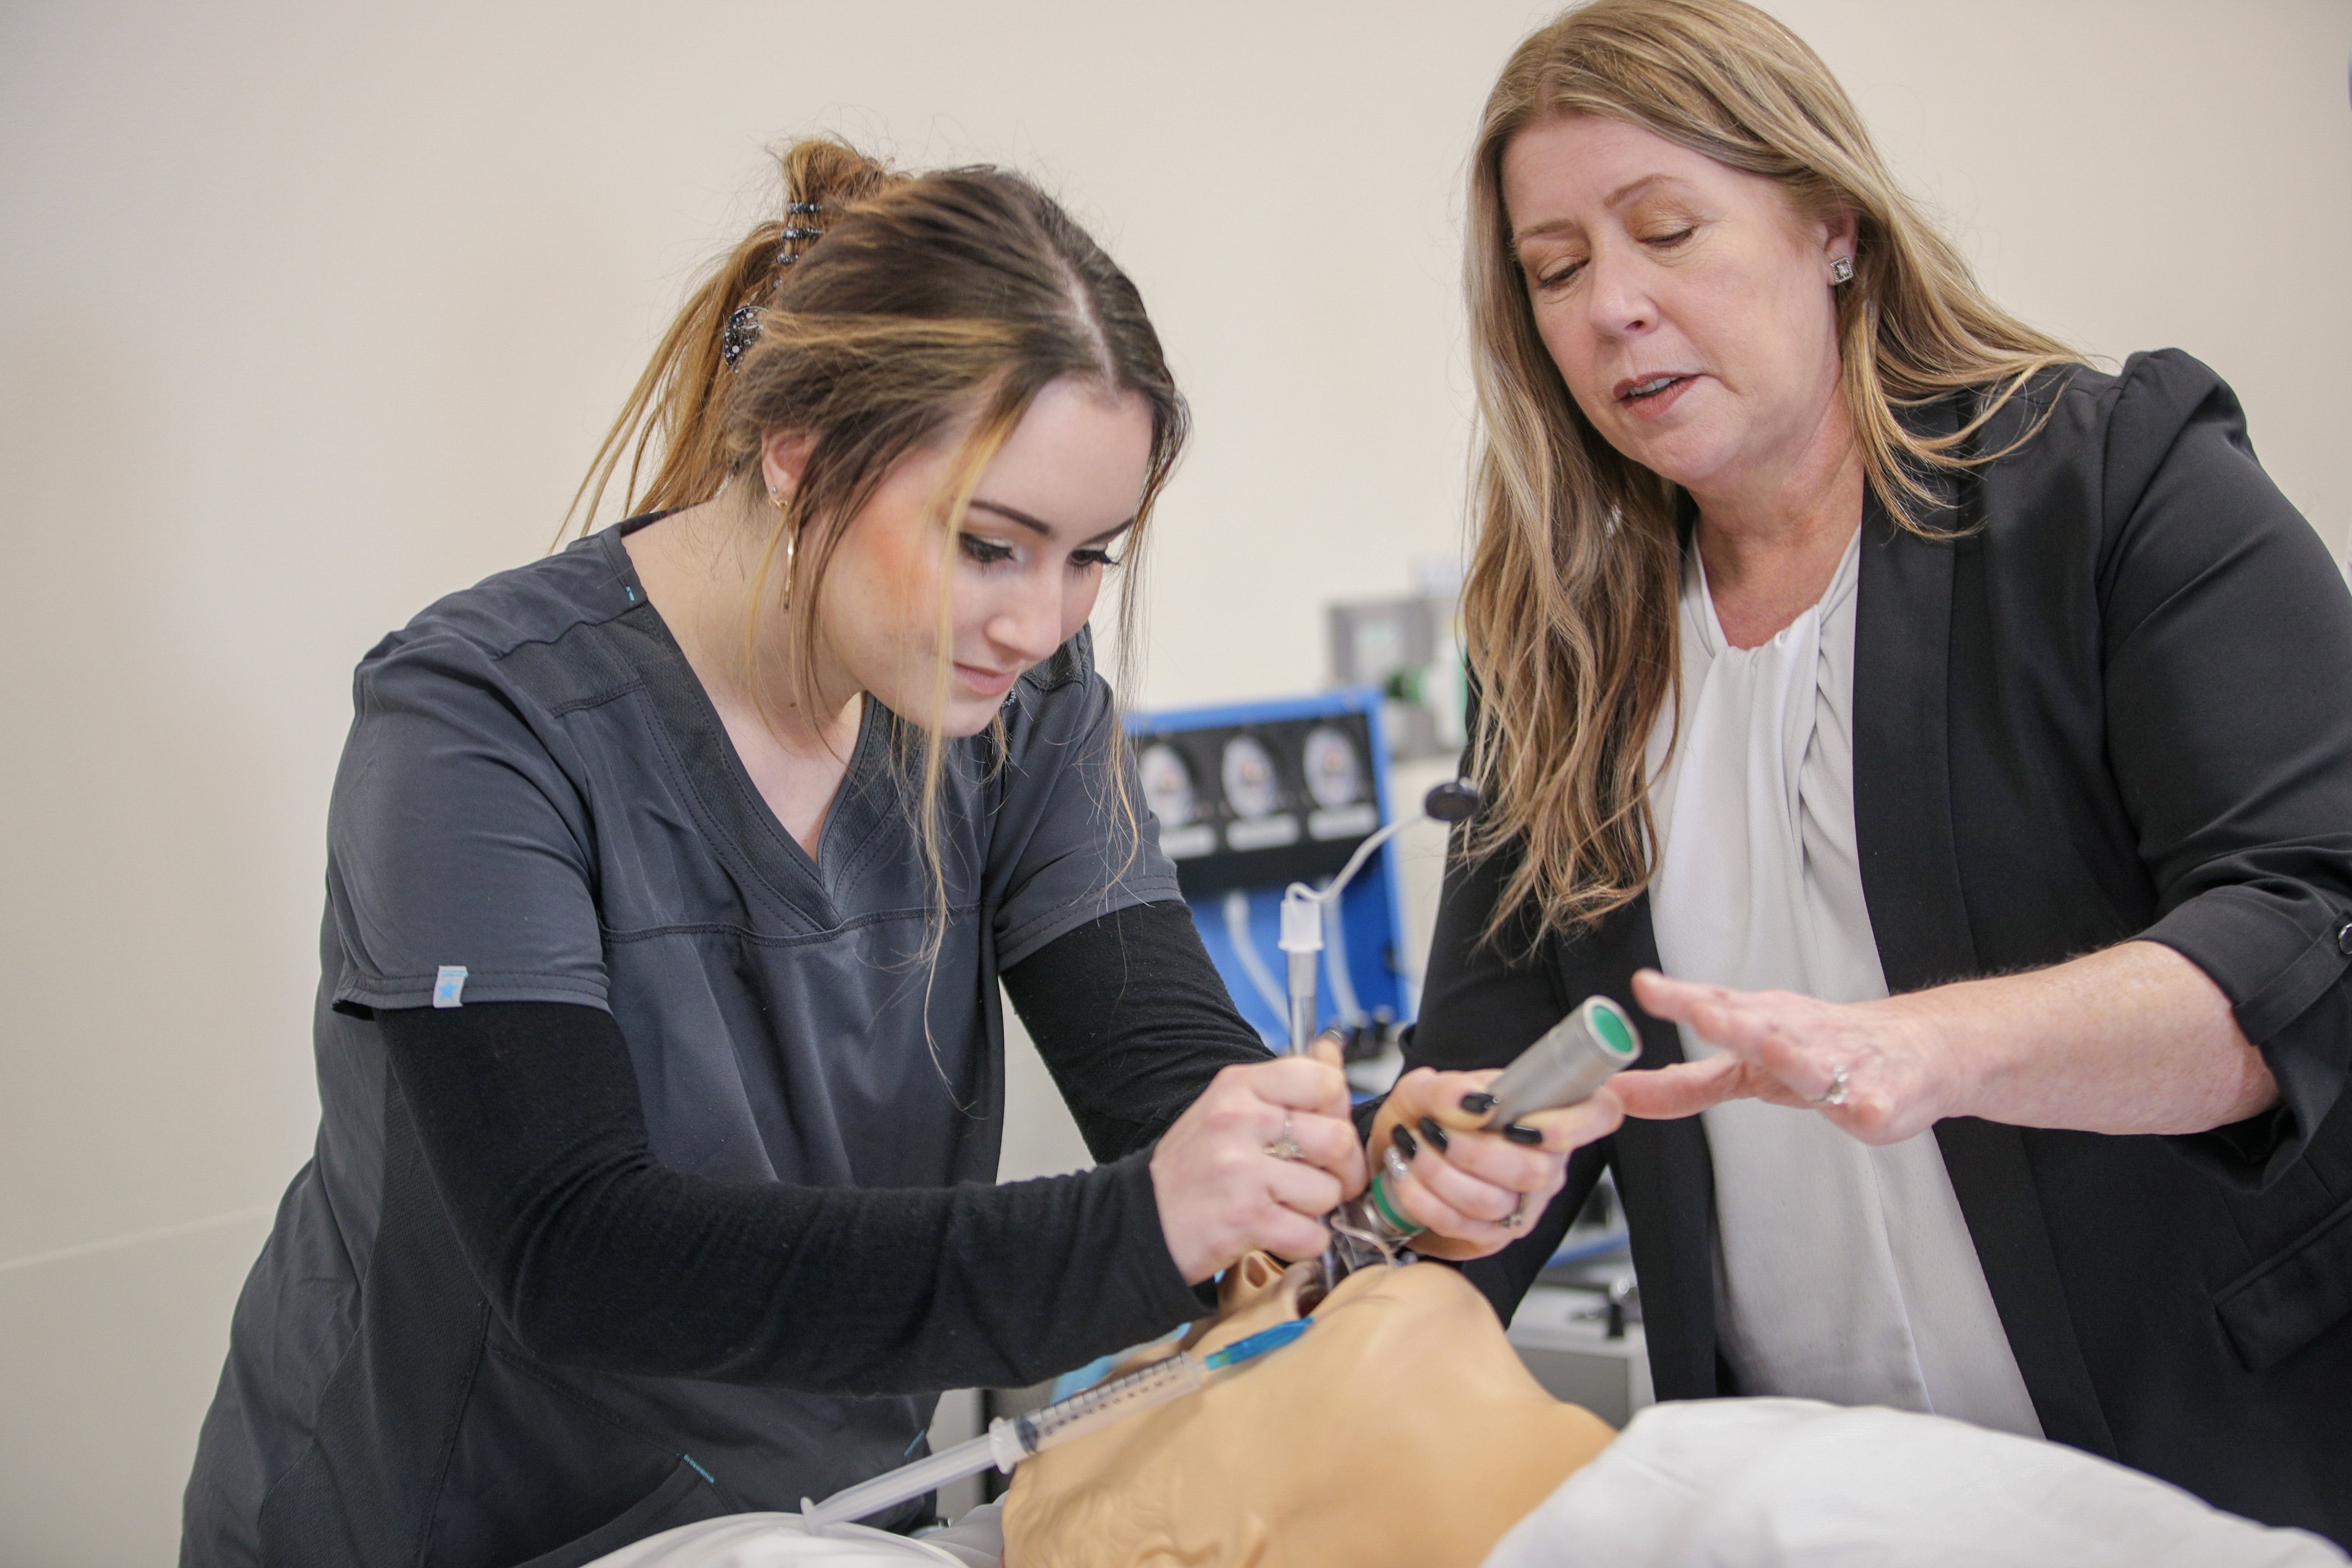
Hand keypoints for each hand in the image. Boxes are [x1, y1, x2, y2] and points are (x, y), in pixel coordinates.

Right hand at [1151, 1037, 1367, 1283]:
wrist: (1139, 1221)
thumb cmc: (1191, 1168)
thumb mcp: (1227, 1108)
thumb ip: (1284, 1086)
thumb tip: (1332, 1052)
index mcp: (1238, 1086)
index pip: (1324, 1080)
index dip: (1339, 1111)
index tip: (1328, 1130)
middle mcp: (1239, 1121)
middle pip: (1337, 1138)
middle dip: (1343, 1170)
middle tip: (1326, 1182)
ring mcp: (1241, 1170)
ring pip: (1328, 1191)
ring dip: (1317, 1210)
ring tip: (1287, 1207)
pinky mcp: (1245, 1218)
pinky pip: (1313, 1235)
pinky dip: (1304, 1243)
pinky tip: (1278, 1232)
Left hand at [1362, 1065, 1620, 1261]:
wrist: (1398, 1156)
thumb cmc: (1424, 1117)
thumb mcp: (1424, 1089)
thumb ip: (1447, 1089)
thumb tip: (1477, 1104)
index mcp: (1548, 1112)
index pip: (1600, 1114)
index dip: (1572, 1124)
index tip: (1518, 1125)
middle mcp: (1547, 1162)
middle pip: (1534, 1170)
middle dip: (1470, 1151)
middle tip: (1432, 1130)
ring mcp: (1524, 1204)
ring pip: (1492, 1201)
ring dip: (1437, 1173)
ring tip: (1412, 1148)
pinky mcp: (1494, 1235)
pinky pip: (1462, 1225)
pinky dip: (1422, 1197)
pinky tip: (1407, 1174)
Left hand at [1617, 969, 1958, 1144]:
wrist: (1912, 1050)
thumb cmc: (1820, 1050)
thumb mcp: (1745, 1068)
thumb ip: (1685, 1082)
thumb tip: (1621, 1092)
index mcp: (1762, 1021)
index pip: (1715, 1004)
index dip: (1679, 997)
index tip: (1644, 986)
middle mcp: (1796, 1035)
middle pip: (1759, 1027)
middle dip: (1731, 1020)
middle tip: (1702, 1010)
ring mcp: (1840, 1065)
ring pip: (1813, 1062)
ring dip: (1792, 1056)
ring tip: (1771, 1048)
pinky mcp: (1878, 1098)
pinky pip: (1871, 1103)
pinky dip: (1866, 1105)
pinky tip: (1862, 1109)